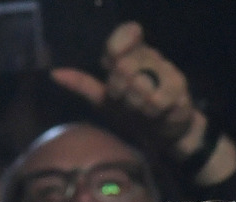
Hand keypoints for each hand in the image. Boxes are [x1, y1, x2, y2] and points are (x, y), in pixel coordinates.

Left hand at [51, 22, 195, 145]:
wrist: (163, 135)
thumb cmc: (132, 114)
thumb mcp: (104, 100)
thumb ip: (83, 84)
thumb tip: (54, 73)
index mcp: (132, 55)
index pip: (127, 32)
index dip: (117, 46)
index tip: (111, 62)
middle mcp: (151, 58)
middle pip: (124, 66)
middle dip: (120, 92)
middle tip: (127, 101)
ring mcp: (168, 71)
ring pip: (139, 85)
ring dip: (135, 105)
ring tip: (142, 110)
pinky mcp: (181, 89)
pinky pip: (156, 101)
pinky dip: (151, 113)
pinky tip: (156, 114)